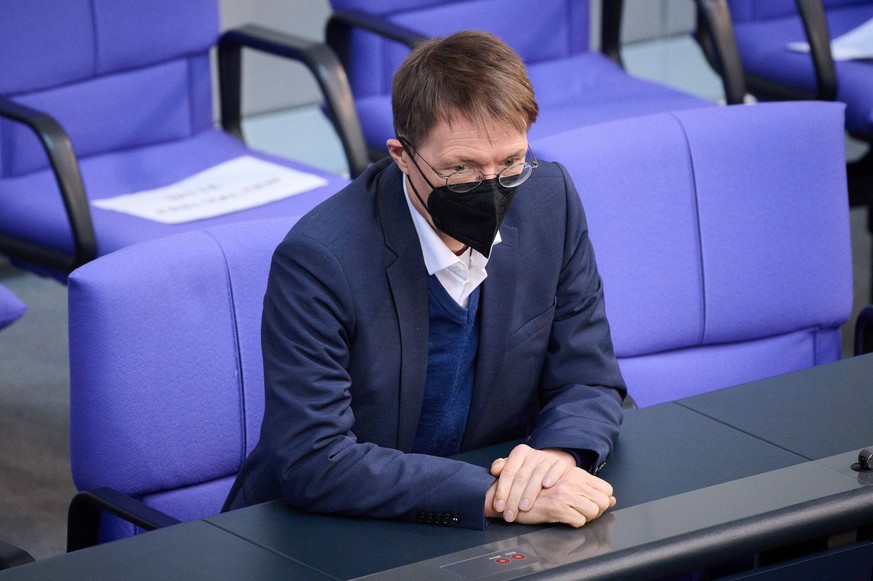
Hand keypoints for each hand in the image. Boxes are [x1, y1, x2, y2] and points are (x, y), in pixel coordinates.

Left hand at [486, 444, 575, 521]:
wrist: (553, 469)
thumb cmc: (530, 473)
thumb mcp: (515, 470)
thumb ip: (503, 470)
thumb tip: (494, 470)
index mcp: (520, 453)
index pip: (508, 472)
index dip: (502, 491)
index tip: (499, 507)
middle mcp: (533, 454)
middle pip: (521, 477)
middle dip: (513, 498)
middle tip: (509, 515)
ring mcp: (548, 458)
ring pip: (537, 474)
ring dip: (529, 493)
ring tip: (524, 508)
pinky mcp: (561, 464)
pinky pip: (556, 468)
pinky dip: (550, 476)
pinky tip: (546, 486)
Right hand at [486, 464, 615, 527]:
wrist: (513, 493)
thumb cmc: (536, 489)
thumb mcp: (563, 482)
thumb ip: (588, 488)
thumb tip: (612, 499)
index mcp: (575, 473)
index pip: (606, 489)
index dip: (603, 501)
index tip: (594, 505)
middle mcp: (573, 481)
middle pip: (603, 502)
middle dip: (597, 511)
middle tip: (584, 513)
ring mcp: (566, 494)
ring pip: (593, 511)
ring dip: (586, 517)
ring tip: (572, 515)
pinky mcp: (558, 507)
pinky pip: (579, 521)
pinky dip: (574, 523)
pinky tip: (563, 519)